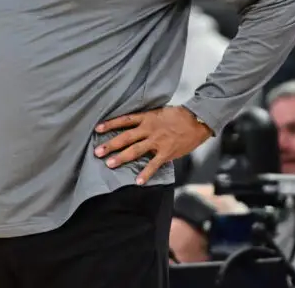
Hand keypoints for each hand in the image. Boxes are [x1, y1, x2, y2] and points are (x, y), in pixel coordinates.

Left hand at [94, 106, 212, 184]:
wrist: (197, 120)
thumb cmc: (179, 115)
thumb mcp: (160, 112)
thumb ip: (147, 118)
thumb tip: (135, 124)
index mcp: (147, 118)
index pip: (124, 120)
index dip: (110, 124)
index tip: (97, 129)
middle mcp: (149, 129)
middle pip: (126, 137)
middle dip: (111, 145)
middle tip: (97, 152)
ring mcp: (157, 141)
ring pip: (135, 150)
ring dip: (121, 157)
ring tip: (109, 164)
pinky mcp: (166, 152)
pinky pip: (154, 164)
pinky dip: (146, 173)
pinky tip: (138, 181)